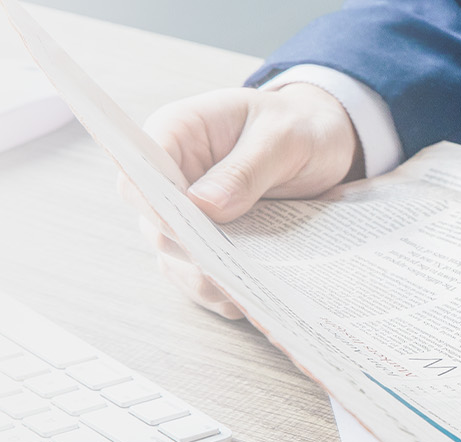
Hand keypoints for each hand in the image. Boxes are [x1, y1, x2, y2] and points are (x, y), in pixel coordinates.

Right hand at [120, 84, 362, 318]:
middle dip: (190, 250)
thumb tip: (204, 205)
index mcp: (177, 133)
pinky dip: (224, 292)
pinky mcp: (206, 243)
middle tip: (228, 268)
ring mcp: (186, 215)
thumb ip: (245, 168)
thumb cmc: (298, 126)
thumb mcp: (283, 137)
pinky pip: (201, 277)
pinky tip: (252, 297)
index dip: (154, 204)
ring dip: (207, 279)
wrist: (321, 140)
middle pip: (155, 225)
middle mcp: (172, 177)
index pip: (139, 172)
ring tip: (245, 290)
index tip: (187, 229)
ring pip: (175, 260)